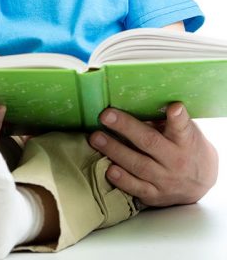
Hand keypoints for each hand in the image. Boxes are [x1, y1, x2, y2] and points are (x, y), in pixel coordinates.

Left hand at [89, 103, 218, 206]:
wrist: (201, 182)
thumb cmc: (185, 147)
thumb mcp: (185, 132)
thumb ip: (165, 120)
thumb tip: (134, 102)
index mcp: (185, 141)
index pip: (182, 128)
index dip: (177, 118)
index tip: (173, 107)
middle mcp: (176, 161)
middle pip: (150, 143)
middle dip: (126, 128)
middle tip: (105, 116)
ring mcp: (166, 180)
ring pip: (139, 166)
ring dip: (115, 151)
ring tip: (96, 138)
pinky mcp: (156, 196)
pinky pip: (137, 188)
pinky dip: (122, 180)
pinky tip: (108, 169)